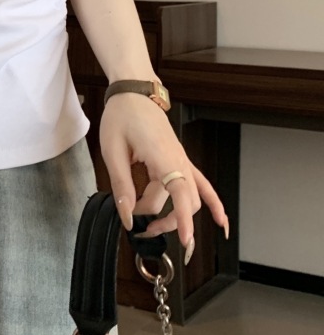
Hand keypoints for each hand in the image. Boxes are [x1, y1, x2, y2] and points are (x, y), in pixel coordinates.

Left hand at [99, 92, 229, 261]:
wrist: (133, 93)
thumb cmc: (122, 116)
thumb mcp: (113, 151)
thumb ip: (121, 185)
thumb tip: (127, 215)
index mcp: (162, 156)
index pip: (179, 193)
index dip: (183, 219)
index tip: (186, 241)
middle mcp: (178, 160)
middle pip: (182, 202)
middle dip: (164, 222)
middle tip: (140, 230)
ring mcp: (181, 160)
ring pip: (185, 197)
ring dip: (171, 215)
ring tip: (150, 227)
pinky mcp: (178, 159)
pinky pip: (199, 184)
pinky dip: (211, 202)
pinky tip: (222, 221)